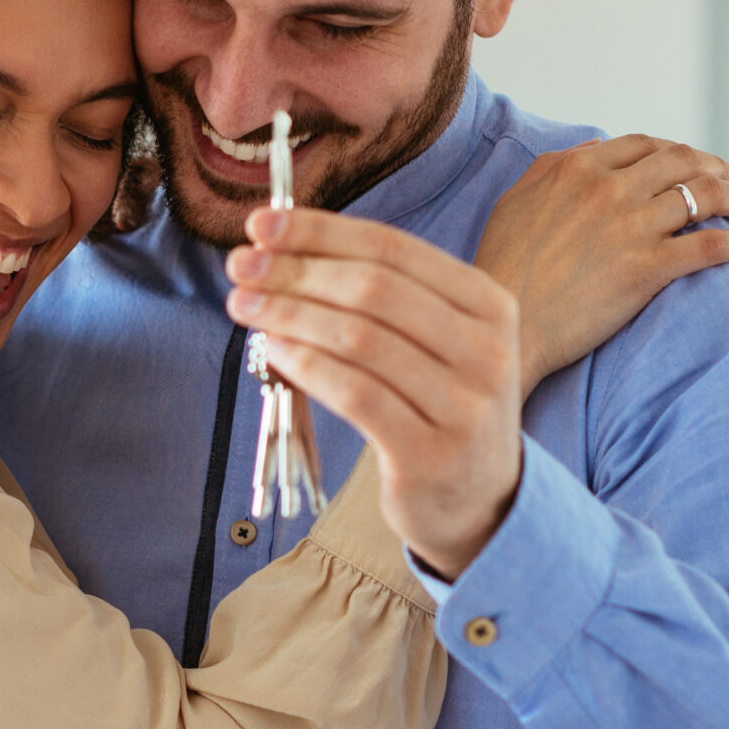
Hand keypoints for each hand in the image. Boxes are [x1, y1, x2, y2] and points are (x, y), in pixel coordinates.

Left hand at [227, 209, 523, 577]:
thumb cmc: (440, 407)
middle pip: (373, 289)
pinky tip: (273, 349)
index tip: (261, 224)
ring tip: (243, 304)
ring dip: (289, 314)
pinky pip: (354, 395)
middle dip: (296, 270)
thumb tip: (282, 248)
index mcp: (489, 305)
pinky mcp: (429, 455)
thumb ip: (382, 297)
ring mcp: (463, 407)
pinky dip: (306, 365)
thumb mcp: (437, 342)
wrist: (485, 503)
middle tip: (240, 265)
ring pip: (358, 339)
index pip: (394, 248)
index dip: (321, 232)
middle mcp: (487, 352)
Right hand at [474, 136, 728, 390]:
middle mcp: (607, 189)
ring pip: (704, 197)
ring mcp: (630, 227)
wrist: (506, 323)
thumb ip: (552, 171)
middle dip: (717, 167)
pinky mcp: (648, 268)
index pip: (642, 146)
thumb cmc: (503, 268)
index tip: (692, 163)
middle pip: (681, 163)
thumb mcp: (515, 202)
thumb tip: (587, 155)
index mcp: (575, 168)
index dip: (676, 151)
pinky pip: (710, 246)